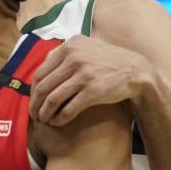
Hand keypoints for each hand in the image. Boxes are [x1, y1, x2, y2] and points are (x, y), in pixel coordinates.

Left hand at [30, 35, 153, 125]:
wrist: (137, 71)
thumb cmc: (109, 61)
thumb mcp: (86, 47)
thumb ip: (65, 53)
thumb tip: (43, 66)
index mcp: (69, 46)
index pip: (41, 71)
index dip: (33, 89)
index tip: (33, 100)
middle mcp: (74, 58)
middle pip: (44, 86)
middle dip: (35, 103)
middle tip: (33, 114)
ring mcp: (83, 74)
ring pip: (53, 98)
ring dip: (45, 112)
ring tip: (43, 120)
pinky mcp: (93, 91)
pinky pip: (69, 108)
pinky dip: (60, 118)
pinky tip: (57, 123)